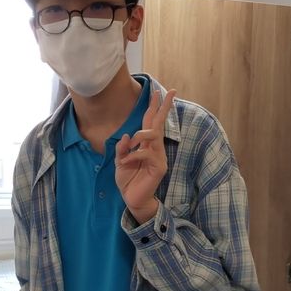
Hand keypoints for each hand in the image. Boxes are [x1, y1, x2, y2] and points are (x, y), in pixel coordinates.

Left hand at [116, 89, 175, 223]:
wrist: (132, 199)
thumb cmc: (128, 179)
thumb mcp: (119, 161)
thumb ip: (122, 148)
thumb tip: (126, 136)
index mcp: (146, 145)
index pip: (151, 122)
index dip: (155, 107)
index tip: (158, 91)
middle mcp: (155, 148)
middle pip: (160, 123)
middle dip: (164, 107)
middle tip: (170, 91)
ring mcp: (159, 157)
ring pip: (153, 136)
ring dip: (140, 135)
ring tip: (131, 144)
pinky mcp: (159, 167)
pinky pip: (146, 154)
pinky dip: (133, 155)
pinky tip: (126, 162)